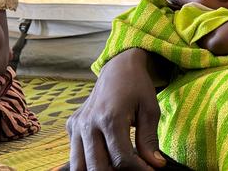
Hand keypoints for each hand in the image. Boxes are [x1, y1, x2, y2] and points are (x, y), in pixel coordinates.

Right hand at [66, 48, 165, 169]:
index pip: (121, 158)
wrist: (118, 68)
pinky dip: (88, 161)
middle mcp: (89, 123)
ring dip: (99, 170)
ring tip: (118, 165)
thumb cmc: (138, 87)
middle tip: (134, 168)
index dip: (138, 169)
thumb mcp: (150, 110)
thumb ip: (149, 140)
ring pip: (79, 165)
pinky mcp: (71, 125)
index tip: (150, 170)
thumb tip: (155, 165)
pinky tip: (105, 156)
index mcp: (111, 118)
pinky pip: (74, 153)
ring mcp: (77, 125)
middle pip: (97, 167)